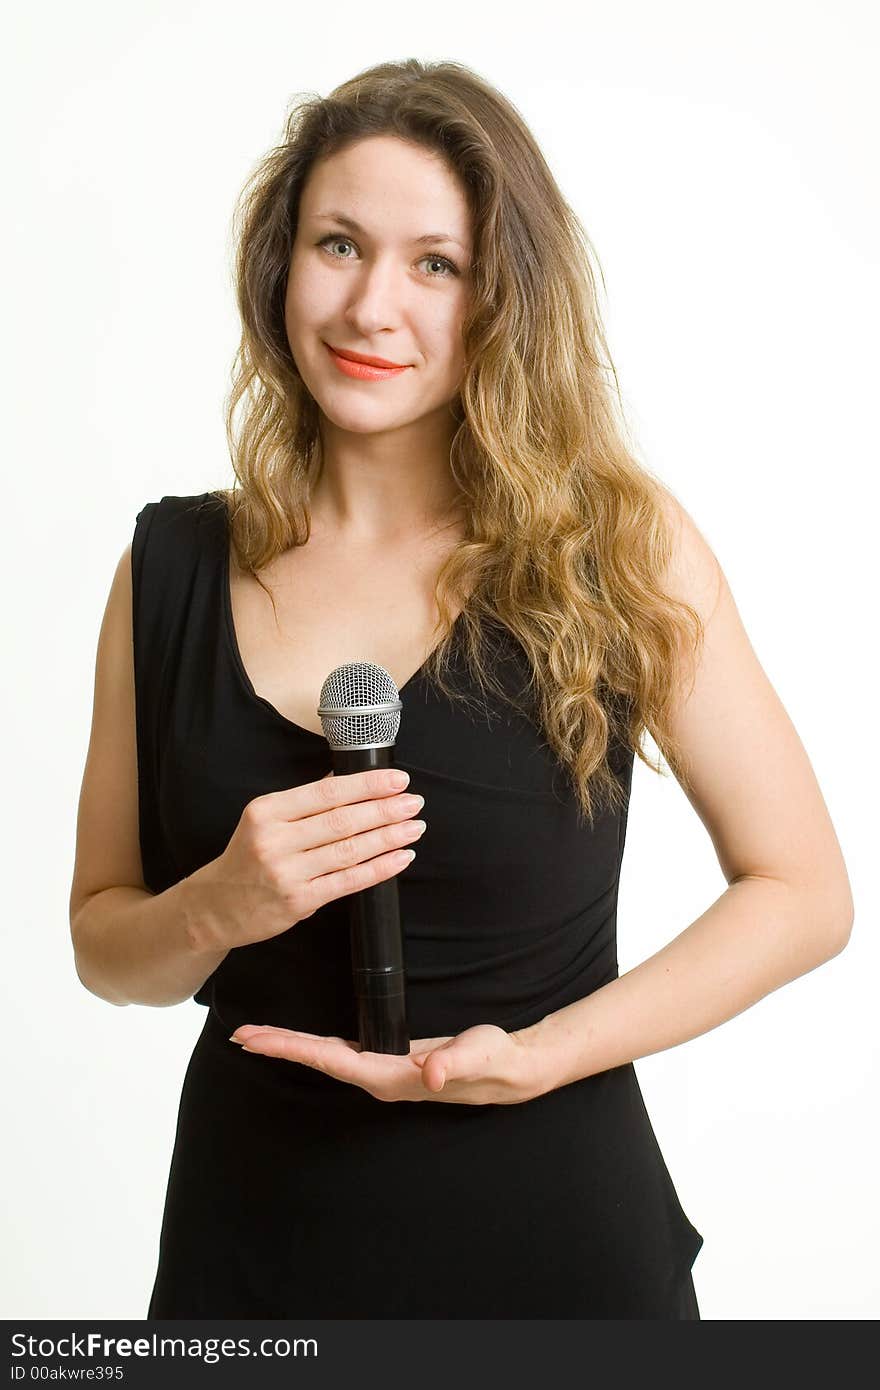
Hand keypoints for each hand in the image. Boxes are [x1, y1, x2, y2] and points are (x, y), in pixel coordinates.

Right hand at [186, 768, 426, 951]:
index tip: (397, 780)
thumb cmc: (247, 858)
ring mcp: (287, 873)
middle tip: (414, 802)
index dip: (367, 785)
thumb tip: (347, 780)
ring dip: (388, 837)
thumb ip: (304, 802)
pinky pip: (348, 882)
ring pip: (349, 851)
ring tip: (414, 827)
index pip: (326, 792)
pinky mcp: (298, 901)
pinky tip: (400, 857)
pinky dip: (379, 869)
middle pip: (342, 820)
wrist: (214, 907)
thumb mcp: (264, 819)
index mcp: (267, 811)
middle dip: (385, 810)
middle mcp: (274, 840)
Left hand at [228, 1022, 546, 1104]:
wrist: (509, 1068)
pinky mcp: (389, 1059)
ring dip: (292, 1046)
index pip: (332, 1061)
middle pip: (319, 1060)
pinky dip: (315, 1044)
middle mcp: (379, 1077)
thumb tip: (427, 1073)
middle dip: (280, 1047)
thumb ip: (453, 1063)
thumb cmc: (492, 1060)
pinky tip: (302, 1039)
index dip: (293, 1048)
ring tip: (258, 1035)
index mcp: (390, 1076)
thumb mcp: (477, 1055)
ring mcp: (383, 1070)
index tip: (259, 1041)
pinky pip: (341, 1053)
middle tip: (240, 1035)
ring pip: (326, 1058)